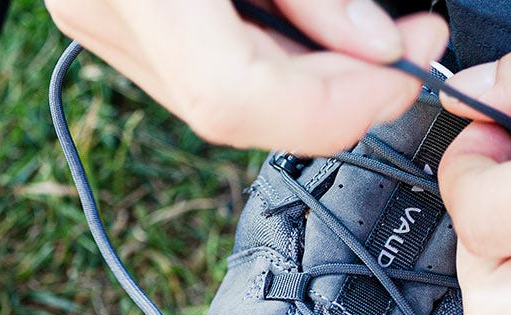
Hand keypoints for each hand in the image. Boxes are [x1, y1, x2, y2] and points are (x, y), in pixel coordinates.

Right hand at [46, 0, 448, 153]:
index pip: (233, 98)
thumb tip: (378, 47)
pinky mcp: (110, 12)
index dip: (330, 105)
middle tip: (411, 43)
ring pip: (220, 98)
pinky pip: (203, 65)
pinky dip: (269, 54)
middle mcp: (103, 8)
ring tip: (368, 30)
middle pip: (233, 108)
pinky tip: (309, 22)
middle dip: (338, 89)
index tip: (402, 70)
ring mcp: (98, 17)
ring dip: (307, 77)